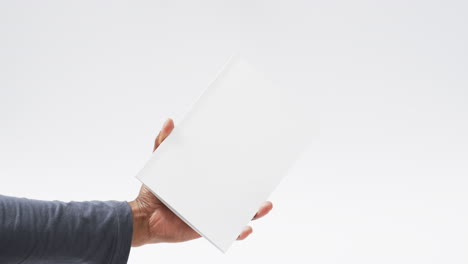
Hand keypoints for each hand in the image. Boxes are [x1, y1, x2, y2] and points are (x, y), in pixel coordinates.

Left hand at [129, 118, 273, 246]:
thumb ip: (164, 143)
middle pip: (241, 192)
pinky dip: (239, 232)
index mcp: (207, 180)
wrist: (144, 217)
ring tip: (264, 205)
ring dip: (255, 210)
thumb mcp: (160, 163)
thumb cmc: (154, 191)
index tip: (257, 157)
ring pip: (240, 212)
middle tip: (267, 181)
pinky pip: (228, 232)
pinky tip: (245, 228)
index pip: (230, 172)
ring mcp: (213, 213)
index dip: (245, 167)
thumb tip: (169, 121)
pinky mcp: (208, 229)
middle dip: (257, 188)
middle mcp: (213, 196)